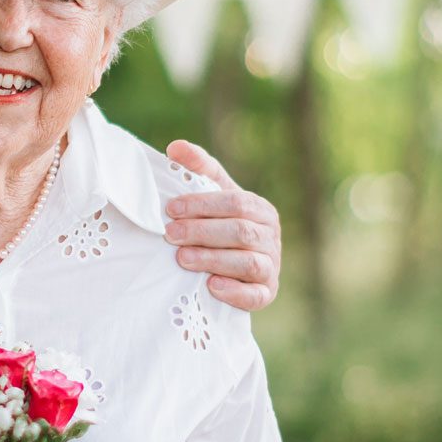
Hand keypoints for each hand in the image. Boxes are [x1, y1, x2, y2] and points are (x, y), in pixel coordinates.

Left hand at [162, 140, 281, 311]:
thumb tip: (176, 147)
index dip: (203, 205)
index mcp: (260, 209)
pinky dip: (235, 292)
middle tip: (170, 235)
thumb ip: (198, 170)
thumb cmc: (219, 225)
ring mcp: (271, 266)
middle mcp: (271, 236)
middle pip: (240, 231)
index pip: (235, 202)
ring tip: (182, 258)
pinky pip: (255, 295)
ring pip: (247, 262)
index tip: (171, 208)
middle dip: (202, 232)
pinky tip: (211, 287)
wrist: (234, 270)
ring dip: (213, 259)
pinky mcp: (266, 293)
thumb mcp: (213, 195)